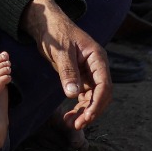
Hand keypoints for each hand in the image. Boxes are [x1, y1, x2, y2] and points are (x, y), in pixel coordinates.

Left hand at [19, 0, 111, 130]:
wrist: (47, 24)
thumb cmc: (56, 33)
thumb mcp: (61, 51)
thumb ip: (67, 71)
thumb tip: (73, 94)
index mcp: (98, 58)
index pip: (104, 85)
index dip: (97, 103)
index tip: (88, 116)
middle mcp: (97, 67)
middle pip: (101, 95)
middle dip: (92, 111)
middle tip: (77, 125)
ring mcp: (90, 73)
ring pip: (93, 98)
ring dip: (85, 112)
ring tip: (71, 124)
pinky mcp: (81, 77)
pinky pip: (84, 96)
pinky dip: (78, 107)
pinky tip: (70, 116)